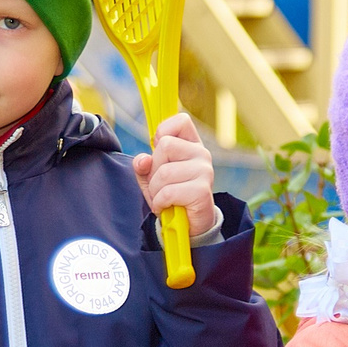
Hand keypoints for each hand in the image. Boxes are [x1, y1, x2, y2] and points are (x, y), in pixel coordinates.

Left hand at [133, 113, 220, 237]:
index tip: (159, 151)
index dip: (164, 132)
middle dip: (154, 169)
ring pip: (164, 172)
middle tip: (161, 185)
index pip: (180, 121)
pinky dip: (160, 203)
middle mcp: (201, 154)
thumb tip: (143, 160)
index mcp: (191, 144)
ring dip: (156, 190)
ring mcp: (204, 171)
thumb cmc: (171, 196)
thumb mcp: (152, 177)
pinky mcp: (202, 191)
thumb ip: (143, 165)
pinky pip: (168, 191)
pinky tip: (166, 207)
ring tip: (163, 198)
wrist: (189, 225)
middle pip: (165, 146)